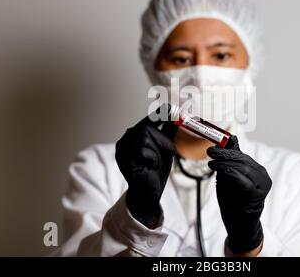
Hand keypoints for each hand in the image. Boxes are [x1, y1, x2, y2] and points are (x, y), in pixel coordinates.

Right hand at [115, 107, 177, 227]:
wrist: (149, 193)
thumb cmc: (155, 170)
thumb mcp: (165, 148)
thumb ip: (168, 132)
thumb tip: (177, 115)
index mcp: (134, 135)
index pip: (148, 119)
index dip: (160, 113)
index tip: (172, 107)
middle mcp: (125, 139)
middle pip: (147, 127)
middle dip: (163, 140)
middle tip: (169, 153)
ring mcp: (122, 148)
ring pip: (145, 138)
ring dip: (157, 152)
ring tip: (155, 163)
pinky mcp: (124, 158)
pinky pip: (143, 150)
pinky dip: (152, 159)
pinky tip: (149, 167)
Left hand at [207, 136, 271, 253]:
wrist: (239, 226)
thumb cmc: (233, 202)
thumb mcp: (229, 178)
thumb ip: (229, 161)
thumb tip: (230, 139)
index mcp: (257, 171)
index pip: (242, 155)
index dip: (227, 149)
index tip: (213, 146)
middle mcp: (262, 176)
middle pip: (243, 160)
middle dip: (225, 154)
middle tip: (210, 151)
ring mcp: (262, 186)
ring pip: (243, 168)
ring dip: (225, 163)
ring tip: (212, 162)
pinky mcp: (257, 196)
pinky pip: (244, 182)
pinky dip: (232, 174)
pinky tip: (222, 171)